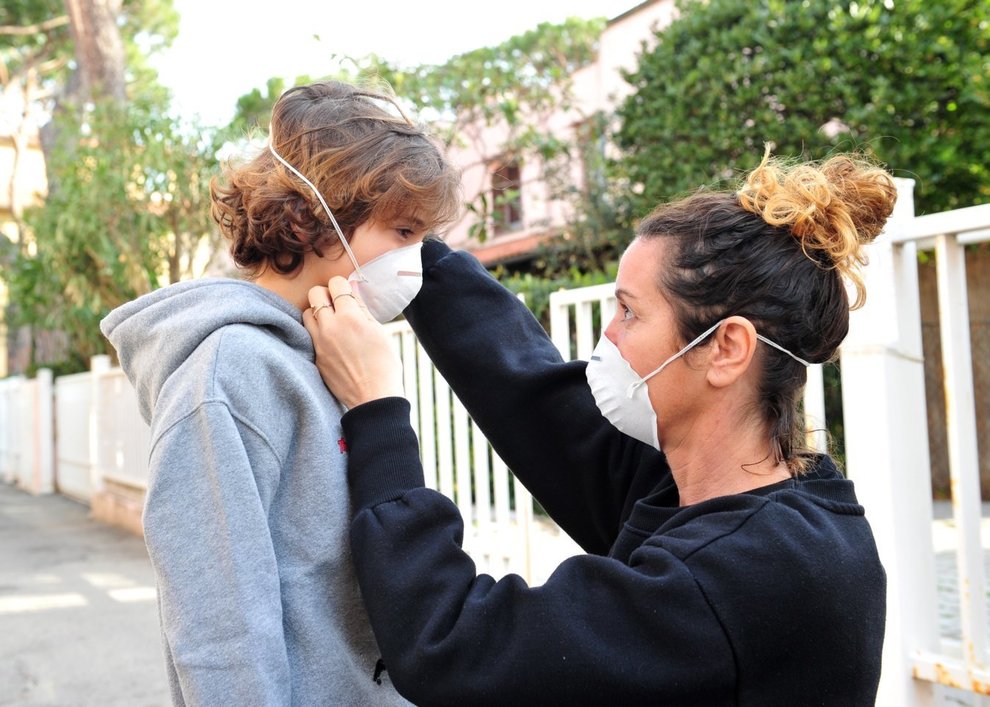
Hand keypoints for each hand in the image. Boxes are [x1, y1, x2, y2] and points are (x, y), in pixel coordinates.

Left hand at [303, 276, 404, 408]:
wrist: (373, 399)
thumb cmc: (384, 366)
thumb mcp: (379, 332)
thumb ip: (362, 308)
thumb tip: (352, 289)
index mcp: (350, 317)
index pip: (335, 284)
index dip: (342, 286)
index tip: (347, 292)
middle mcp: (330, 327)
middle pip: (315, 293)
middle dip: (326, 294)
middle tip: (338, 304)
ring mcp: (319, 343)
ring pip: (307, 313)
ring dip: (318, 312)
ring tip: (332, 321)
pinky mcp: (315, 357)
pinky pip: (309, 334)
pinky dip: (317, 331)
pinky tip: (331, 339)